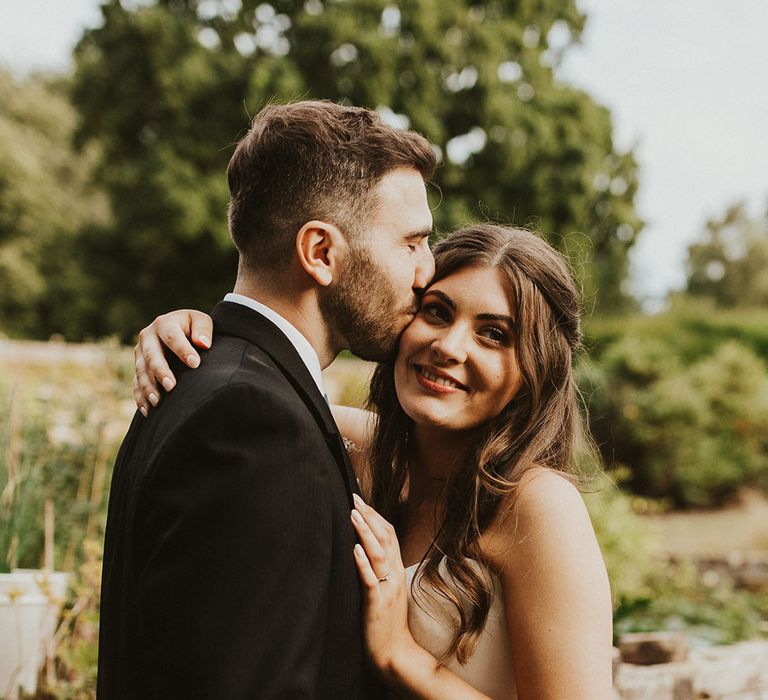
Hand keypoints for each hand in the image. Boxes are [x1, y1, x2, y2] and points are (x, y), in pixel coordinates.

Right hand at [134, 309, 213, 415]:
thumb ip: (203, 330)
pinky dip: (140, 397)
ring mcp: (140, 352)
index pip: (172, 336)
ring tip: (158, 402)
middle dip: (161, 371)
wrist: (178, 329)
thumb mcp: (200, 321)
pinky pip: (136, 383)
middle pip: (152, 355)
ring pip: (141, 371)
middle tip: (171, 386)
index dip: (182, 350)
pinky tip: (147, 411)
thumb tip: (203, 344)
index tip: (195, 364)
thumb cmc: (193, 328)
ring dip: (148, 387)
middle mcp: (148, 336)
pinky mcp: (138, 366)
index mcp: (164, 323)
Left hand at [351, 494, 414, 674]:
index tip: (361, 500)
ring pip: (379, 554)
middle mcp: (395, 575)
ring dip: (365, 533)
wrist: (395, 653)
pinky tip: (355, 550)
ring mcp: (387, 589)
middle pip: (385, 538)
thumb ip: (381, 569)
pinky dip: (363, 563)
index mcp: (397, 570)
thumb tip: (365, 549)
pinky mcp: (377, 604)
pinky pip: (370, 580)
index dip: (375, 516)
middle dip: (369, 516)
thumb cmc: (387, 622)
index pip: (389, 535)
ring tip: (353, 515)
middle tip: (354, 498)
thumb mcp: (387, 590)